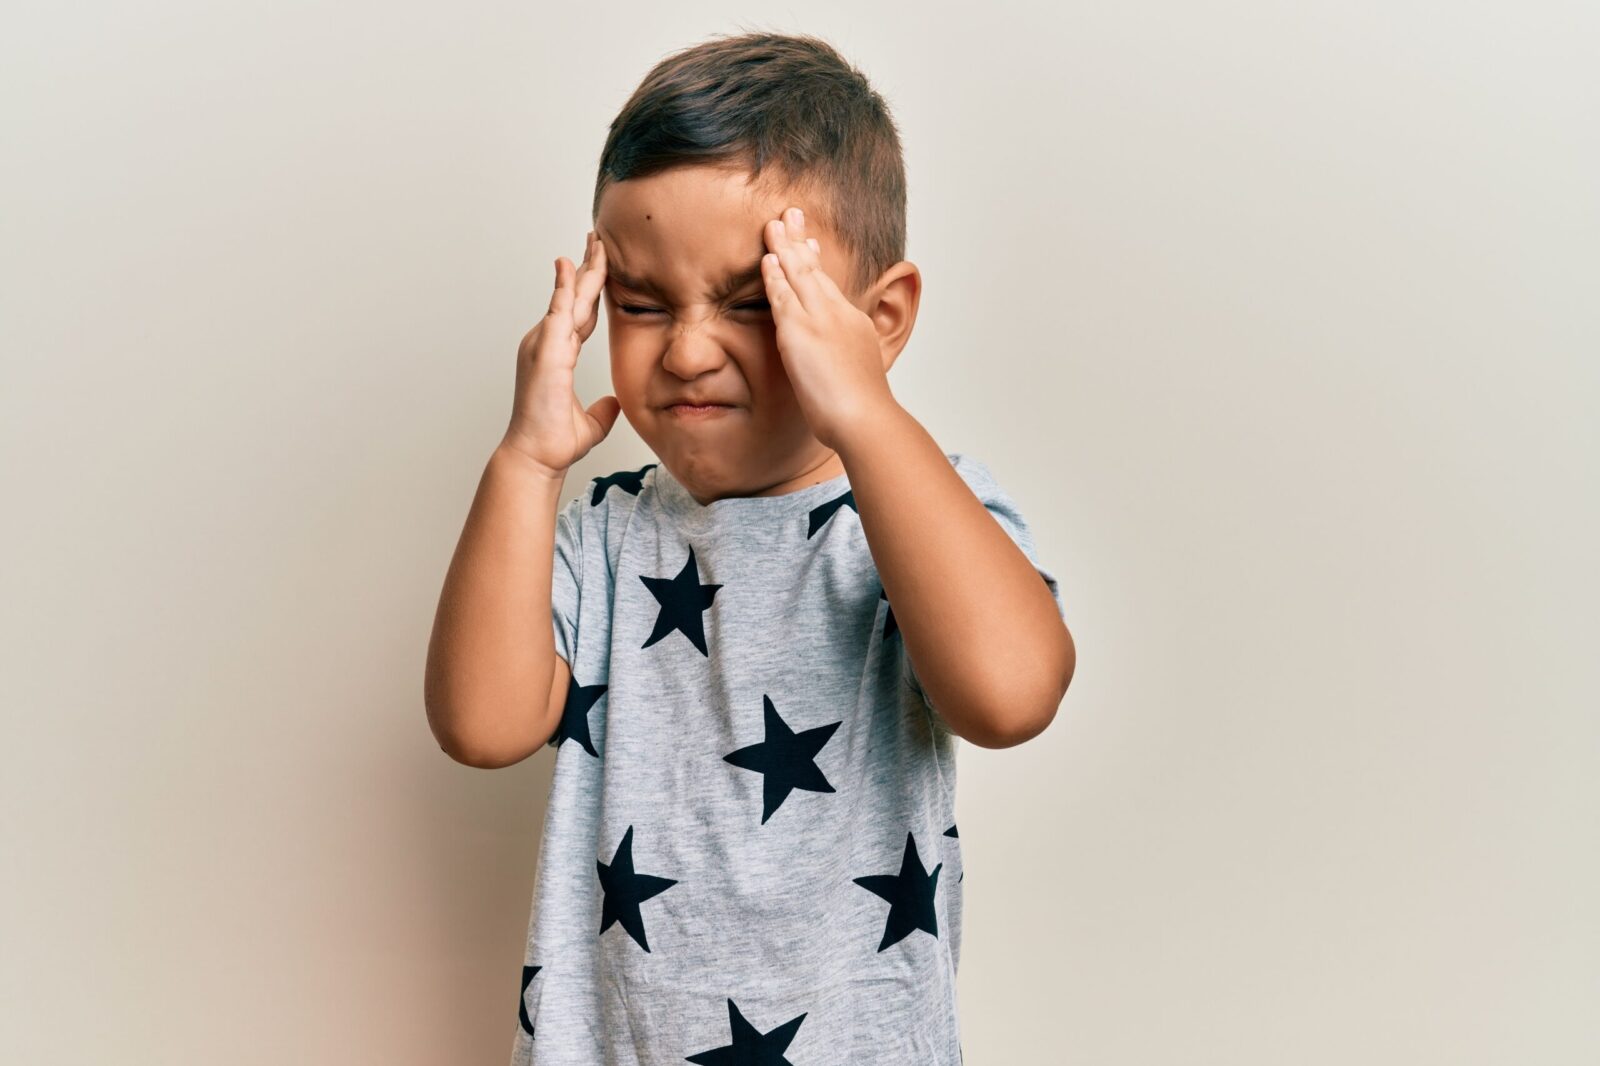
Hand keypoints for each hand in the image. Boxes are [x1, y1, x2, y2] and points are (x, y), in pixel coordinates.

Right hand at [501, 231, 621, 478]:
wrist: (537, 455)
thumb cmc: (553, 441)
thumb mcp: (589, 423)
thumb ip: (603, 410)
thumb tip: (614, 404)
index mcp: (557, 355)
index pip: (579, 314)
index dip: (589, 291)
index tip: (598, 268)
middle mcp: (547, 344)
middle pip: (573, 297)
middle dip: (587, 268)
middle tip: (598, 240)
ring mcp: (543, 344)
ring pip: (568, 297)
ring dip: (582, 269)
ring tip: (596, 242)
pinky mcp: (546, 350)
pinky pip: (558, 310)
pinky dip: (566, 286)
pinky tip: (572, 265)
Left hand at [761, 206, 896, 449]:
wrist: (865, 419)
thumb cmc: (862, 412)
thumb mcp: (859, 380)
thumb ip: (846, 368)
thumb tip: (842, 376)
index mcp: (854, 325)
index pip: (829, 286)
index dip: (816, 263)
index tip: (809, 244)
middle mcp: (839, 315)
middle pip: (816, 270)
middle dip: (800, 241)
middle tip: (791, 215)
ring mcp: (821, 320)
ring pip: (800, 274)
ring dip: (785, 247)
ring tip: (773, 224)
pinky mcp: (801, 331)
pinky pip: (784, 295)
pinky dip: (775, 274)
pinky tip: (767, 257)